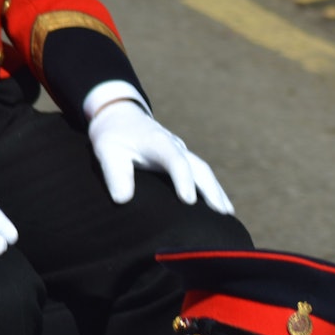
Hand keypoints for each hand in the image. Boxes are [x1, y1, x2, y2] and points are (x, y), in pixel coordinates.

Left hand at [87, 100, 234, 214]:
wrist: (121, 118)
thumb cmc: (113, 136)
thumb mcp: (107, 151)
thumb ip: (115, 174)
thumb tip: (123, 201)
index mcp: (158, 143)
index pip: (176, 161)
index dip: (184, 180)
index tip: (188, 201)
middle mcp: (176, 147)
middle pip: (200, 169)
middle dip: (212, 191)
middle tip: (222, 215)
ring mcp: (183, 153)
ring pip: (205, 173)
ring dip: (217, 193)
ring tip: (227, 216)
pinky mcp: (184, 161)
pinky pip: (202, 176)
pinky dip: (213, 191)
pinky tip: (220, 209)